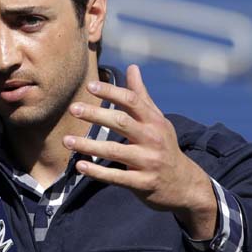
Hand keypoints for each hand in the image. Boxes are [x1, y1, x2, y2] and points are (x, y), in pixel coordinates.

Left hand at [63, 65, 218, 239]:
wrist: (185, 185)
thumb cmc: (164, 146)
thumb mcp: (157, 120)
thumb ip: (141, 96)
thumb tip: (132, 67)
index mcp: (154, 121)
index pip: (132, 101)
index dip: (111, 92)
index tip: (90, 85)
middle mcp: (153, 139)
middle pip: (121, 122)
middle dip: (95, 114)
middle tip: (73, 108)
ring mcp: (148, 162)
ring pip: (114, 150)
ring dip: (88, 145)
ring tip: (66, 140)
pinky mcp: (143, 183)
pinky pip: (117, 176)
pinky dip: (97, 171)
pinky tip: (80, 165)